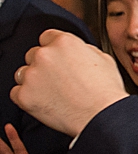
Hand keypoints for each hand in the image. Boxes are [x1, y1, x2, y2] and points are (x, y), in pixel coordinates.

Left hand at [11, 30, 127, 137]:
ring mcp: (32, 75)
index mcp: (64, 42)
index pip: (47, 37)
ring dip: (33, 80)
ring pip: (22, 73)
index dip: (53, 48)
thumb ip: (85, 51)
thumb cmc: (106, 92)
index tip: (57, 58)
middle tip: (58, 78)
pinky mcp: (23, 95)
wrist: (102, 116)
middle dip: (43, 65)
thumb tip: (79, 52)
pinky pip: (16, 93)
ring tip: (52, 92)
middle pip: (33, 54)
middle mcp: (45, 55)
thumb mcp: (105, 60)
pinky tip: (45, 102)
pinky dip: (27, 97)